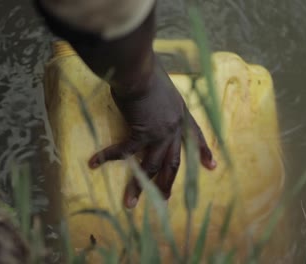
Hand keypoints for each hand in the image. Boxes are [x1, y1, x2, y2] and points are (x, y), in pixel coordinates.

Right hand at [88, 56, 216, 207]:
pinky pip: (124, 151)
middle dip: (168, 183)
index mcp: (181, 114)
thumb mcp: (163, 87)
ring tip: (130, 203)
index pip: (195, 136)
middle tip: (164, 199)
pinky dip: (107, 157)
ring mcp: (158, 133)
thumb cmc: (148, 71)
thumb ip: (161, 100)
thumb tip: (150, 102)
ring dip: (139, 187)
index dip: (204, 152)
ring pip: (151, 166)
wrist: (139, 70)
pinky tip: (93, 163)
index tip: (212, 167)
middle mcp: (174, 127)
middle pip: (174, 162)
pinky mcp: (140, 133)